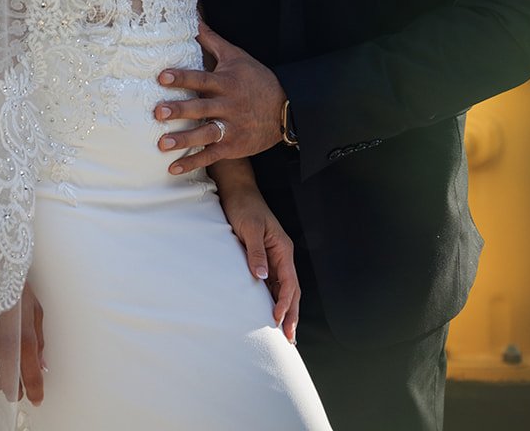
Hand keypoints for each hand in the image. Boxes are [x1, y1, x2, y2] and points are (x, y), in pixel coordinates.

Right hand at [0, 280, 45, 403]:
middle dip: (14, 386)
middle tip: (18, 378)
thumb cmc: (15, 287)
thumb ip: (39, 340)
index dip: (35, 392)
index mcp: (23, 339)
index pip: (30, 378)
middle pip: (7, 387)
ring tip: (2, 363)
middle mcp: (2, 349)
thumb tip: (43, 366)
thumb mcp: (36, 310)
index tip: (37, 398)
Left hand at [154, 21, 284, 172]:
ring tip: (162, 144)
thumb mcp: (237, 57)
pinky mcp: (233, 146)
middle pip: (201, 107)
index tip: (162, 76)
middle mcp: (228, 105)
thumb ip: (212, 40)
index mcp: (226, 82)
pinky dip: (193, 163)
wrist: (285, 109)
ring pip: (205, 134)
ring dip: (184, 140)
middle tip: (158, 112)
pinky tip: (173, 168)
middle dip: (180, 110)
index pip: (201, 79)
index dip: (182, 77)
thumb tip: (194, 19)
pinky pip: (211, 156)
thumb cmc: (256, 78)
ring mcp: (231, 128)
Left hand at [214, 171, 300, 342]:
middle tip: (289, 338)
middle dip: (292, 314)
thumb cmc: (244, 206)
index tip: (276, 320)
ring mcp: (275, 257)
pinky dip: (276, 300)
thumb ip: (256, 253)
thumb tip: (261, 277)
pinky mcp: (265, 258)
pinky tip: (273, 312)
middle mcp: (282, 255)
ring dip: (286, 310)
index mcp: (282, 248)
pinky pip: (274, 283)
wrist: (237, 191)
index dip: (284, 303)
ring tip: (286, 333)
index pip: (289, 282)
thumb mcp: (249, 228)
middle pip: (292, 290)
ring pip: (285, 289)